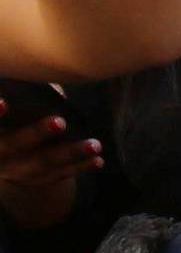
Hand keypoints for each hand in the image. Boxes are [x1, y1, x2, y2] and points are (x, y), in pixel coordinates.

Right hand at [0, 96, 99, 226]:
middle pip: (14, 145)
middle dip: (36, 133)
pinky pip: (61, 175)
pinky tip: (99, 161)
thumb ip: (16, 96)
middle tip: (61, 121)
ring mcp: (20, 172)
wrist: (6, 164)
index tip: (3, 102)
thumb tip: (38, 71)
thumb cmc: (9, 127)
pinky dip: (81, 168)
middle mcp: (1, 158)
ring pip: (43, 164)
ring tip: (95, 146)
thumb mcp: (7, 118)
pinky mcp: (39, 180)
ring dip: (71, 154)